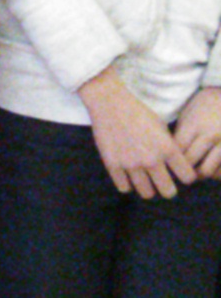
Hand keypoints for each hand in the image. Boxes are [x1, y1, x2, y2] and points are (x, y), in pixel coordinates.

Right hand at [79, 67, 197, 197]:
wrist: (109, 103)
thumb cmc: (138, 112)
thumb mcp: (162, 128)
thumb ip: (169, 148)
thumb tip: (173, 166)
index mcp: (168, 148)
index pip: (187, 177)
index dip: (185, 176)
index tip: (179, 174)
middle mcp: (151, 159)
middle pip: (168, 192)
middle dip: (168, 189)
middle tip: (162, 182)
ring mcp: (131, 164)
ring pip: (147, 193)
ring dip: (148, 188)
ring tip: (144, 179)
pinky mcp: (112, 165)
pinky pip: (124, 188)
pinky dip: (128, 184)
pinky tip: (128, 175)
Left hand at [173, 87, 220, 178]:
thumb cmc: (208, 103)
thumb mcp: (189, 112)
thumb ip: (181, 132)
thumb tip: (170, 152)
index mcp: (194, 125)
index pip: (177, 150)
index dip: (170, 160)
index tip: (167, 164)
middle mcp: (210, 135)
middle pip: (190, 163)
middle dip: (183, 170)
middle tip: (180, 172)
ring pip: (208, 172)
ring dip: (200, 175)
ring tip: (196, 172)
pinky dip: (216, 175)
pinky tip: (212, 170)